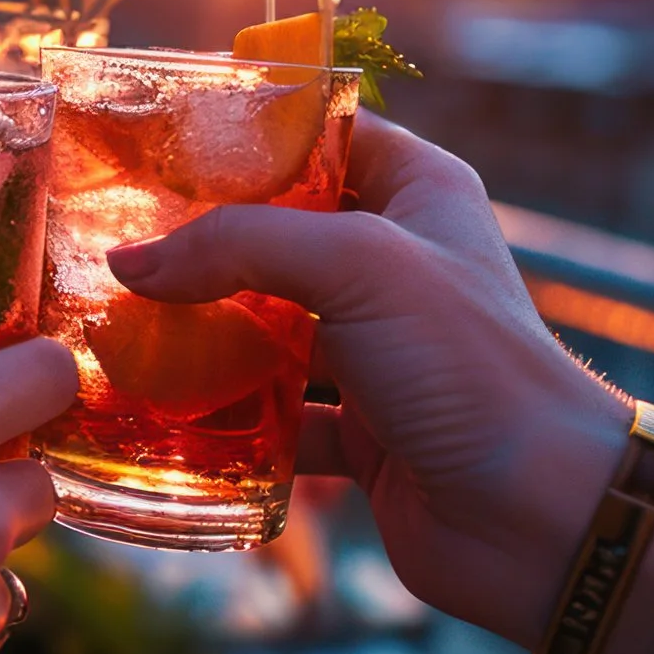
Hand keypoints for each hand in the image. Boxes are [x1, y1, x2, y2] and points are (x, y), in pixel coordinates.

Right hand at [103, 114, 626, 648]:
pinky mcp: (359, 431)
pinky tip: (161, 418)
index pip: (321, 135)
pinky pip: (272, 417)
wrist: (540, 518)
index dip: (246, 137)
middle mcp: (397, 264)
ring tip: (116, 329)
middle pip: (278, 236)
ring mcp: (376, 351)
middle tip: (113, 242)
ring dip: (201, 337)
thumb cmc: (470, 368)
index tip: (157, 145)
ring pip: (266, 329)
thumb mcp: (357, 267)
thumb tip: (131, 263)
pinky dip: (224, 423)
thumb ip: (239, 246)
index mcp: (418, 194)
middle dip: (200, 245)